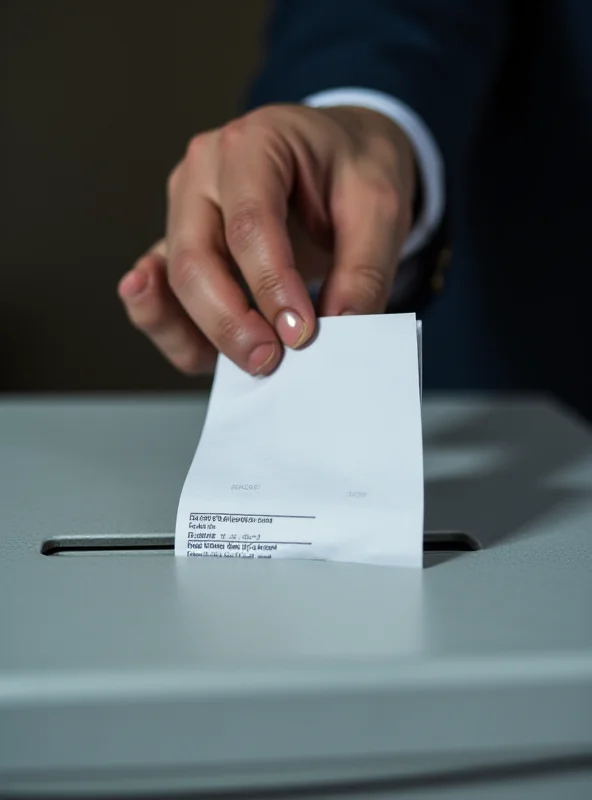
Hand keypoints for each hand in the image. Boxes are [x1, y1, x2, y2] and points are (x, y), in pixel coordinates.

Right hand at [118, 105, 415, 375]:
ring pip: (176, 284)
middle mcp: (203, 173)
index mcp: (254, 144)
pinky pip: (166, 298)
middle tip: (271, 359)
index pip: (250, 223)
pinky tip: (201, 356)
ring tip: (254, 363)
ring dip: (209, 333)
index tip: (301, 334)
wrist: (340, 155)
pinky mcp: (181, 248)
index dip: (271, 285)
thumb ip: (364, 267)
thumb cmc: (353, 168)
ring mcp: (184, 211)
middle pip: (196, 258)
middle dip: (230, 320)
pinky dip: (180, 334)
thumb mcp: (380, 206)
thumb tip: (341, 326)